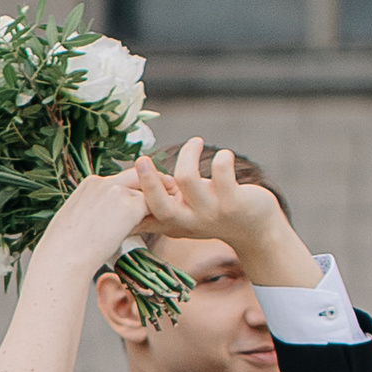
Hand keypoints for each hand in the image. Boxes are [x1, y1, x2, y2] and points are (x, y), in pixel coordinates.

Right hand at [35, 163, 155, 282]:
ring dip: (146, 209)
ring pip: (145, 193)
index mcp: (90, 184)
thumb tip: (96, 219)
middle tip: (148, 211)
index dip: (127, 194)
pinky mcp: (130, 207)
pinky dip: (152, 219)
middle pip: (136, 177)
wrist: (65, 256)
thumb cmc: (63, 246)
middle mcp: (105, 182)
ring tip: (146, 226)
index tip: (130, 208)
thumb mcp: (74, 218)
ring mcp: (118, 192)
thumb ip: (90, 210)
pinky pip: (151, 208)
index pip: (118, 181)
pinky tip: (146, 232)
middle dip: (144, 191)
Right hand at [131, 141, 317, 289]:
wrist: (255, 229)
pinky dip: (222, 158)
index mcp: (171, 222)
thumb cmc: (213, 214)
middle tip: (141, 159)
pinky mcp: (233, 202)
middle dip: (148, 181)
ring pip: (186, 179)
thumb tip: (124, 193)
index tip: (116, 185)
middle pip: (160, 205)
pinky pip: (221, 173)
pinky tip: (225, 155)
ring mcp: (210, 212)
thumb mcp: (182, 216)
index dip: (127, 202)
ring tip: (196, 142)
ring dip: (188, 153)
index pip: (142, 216)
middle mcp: (187, 221)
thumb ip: (158, 207)